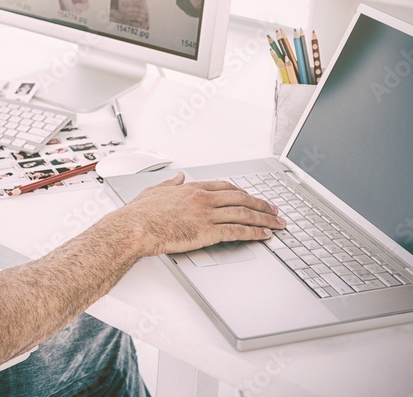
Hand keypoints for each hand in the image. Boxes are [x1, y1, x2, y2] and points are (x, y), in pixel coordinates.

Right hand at [117, 172, 285, 256]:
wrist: (135, 227)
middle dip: (261, 204)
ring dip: (264, 218)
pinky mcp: (207, 232)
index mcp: (192, 188)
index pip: (225, 186)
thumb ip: (169, 183)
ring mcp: (206, 215)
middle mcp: (203, 199)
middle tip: (275, 209)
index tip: (252, 196)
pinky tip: (264, 235)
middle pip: (241, 198)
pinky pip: (237, 231)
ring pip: (244, 213)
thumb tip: (178, 176)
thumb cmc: (141, 213)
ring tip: (277, 223)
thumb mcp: (154, 190)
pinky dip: (254, 232)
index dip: (243, 191)